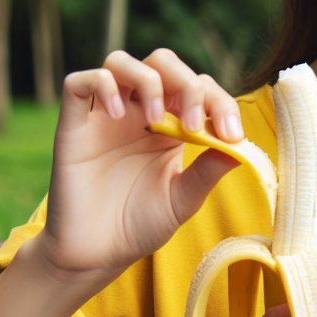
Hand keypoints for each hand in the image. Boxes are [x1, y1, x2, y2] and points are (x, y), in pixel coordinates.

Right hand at [37, 48, 244, 280]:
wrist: (97, 255)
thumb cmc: (140, 226)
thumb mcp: (183, 199)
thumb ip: (208, 170)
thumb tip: (242, 146)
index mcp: (170, 124)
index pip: (198, 87)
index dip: (219, 102)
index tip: (232, 135)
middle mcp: (137, 112)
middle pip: (162, 62)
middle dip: (187, 83)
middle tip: (195, 124)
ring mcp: (105, 115)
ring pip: (120, 61)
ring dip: (148, 81)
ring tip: (155, 121)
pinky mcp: (73, 125)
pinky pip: (79, 83)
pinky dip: (102, 86)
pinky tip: (118, 114)